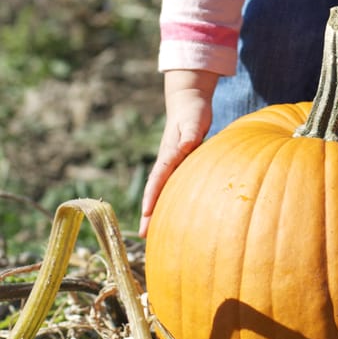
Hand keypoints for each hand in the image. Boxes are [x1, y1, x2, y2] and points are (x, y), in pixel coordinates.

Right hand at [139, 69, 217, 236]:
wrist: (189, 102)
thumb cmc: (193, 112)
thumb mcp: (193, 121)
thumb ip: (190, 134)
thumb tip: (186, 146)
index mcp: (169, 153)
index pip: (158, 178)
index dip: (152, 195)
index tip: (146, 213)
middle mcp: (167, 161)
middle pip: (156, 190)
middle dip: (149, 212)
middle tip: (143, 235)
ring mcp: (172, 164)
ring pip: (162, 190)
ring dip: (157, 210)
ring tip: (152, 234)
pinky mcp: (179, 165)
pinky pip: (172, 186)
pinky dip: (169, 201)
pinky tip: (171, 214)